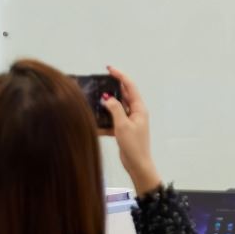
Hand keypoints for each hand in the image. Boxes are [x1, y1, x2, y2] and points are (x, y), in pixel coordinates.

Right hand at [100, 66, 160, 195]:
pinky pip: (113, 120)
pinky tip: (95, 122)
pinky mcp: (124, 129)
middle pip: (123, 95)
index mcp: (139, 108)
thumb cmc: (134, 146)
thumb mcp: (122, 125)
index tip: (109, 69)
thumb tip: (107, 98)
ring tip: (95, 99)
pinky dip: (105, 120)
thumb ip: (114, 109)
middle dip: (112, 88)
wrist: (137, 164)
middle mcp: (135, 112)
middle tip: (100, 81)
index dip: (120, 76)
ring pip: (116, 107)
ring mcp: (130, 121)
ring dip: (106, 104)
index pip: (129, 86)